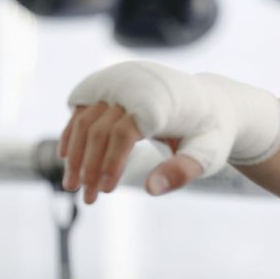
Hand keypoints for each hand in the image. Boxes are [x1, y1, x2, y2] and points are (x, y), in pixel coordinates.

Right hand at [59, 61, 279, 204]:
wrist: (211, 103)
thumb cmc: (210, 132)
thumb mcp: (208, 154)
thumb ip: (183, 170)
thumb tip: (152, 189)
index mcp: (160, 100)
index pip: (123, 134)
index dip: (111, 164)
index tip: (106, 191)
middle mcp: (136, 83)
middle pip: (99, 128)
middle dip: (89, 167)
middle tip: (88, 198)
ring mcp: (120, 80)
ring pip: (85, 120)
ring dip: (76, 155)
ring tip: (74, 186)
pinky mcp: (111, 82)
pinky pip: (83, 108)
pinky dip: (73, 133)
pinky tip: (68, 158)